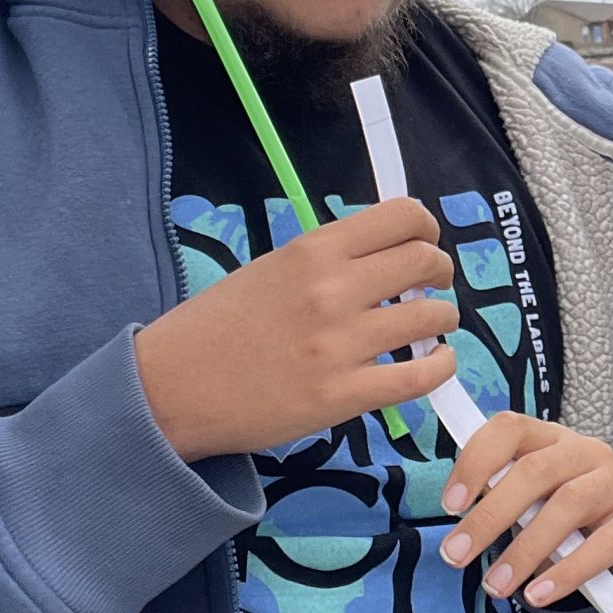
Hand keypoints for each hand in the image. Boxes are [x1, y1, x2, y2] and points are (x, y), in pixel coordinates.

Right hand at [134, 196, 459, 460]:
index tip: (422, 243)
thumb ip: (327, 260)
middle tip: (431, 285)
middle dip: (439, 271)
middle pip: (425, 261)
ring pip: (433, 317)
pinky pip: (420, 376)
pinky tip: (431, 363)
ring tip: (428, 328)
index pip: (402, 216)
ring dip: (441, 319)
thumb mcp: (270, 269)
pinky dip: (439, 367)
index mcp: (312, 250)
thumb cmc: (216, 327)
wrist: (171, 388)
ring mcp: (340, 344)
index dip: (425, 228)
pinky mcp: (343, 396)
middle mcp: (332, 290)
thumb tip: (386, 257)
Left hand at [437, 414, 612, 606]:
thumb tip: (461, 521)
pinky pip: (604, 544)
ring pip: (568, 505)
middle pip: (535, 471)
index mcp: (550, 438)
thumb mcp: (537, 496)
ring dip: (524, 549)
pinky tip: (539, 595)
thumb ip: (504, 496)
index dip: (476, 461)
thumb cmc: (571, 511)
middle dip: (490, 516)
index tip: (450, 505)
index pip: (509, 429)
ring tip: (496, 584)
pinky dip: (567, 572)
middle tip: (456, 554)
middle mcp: (585, 451)